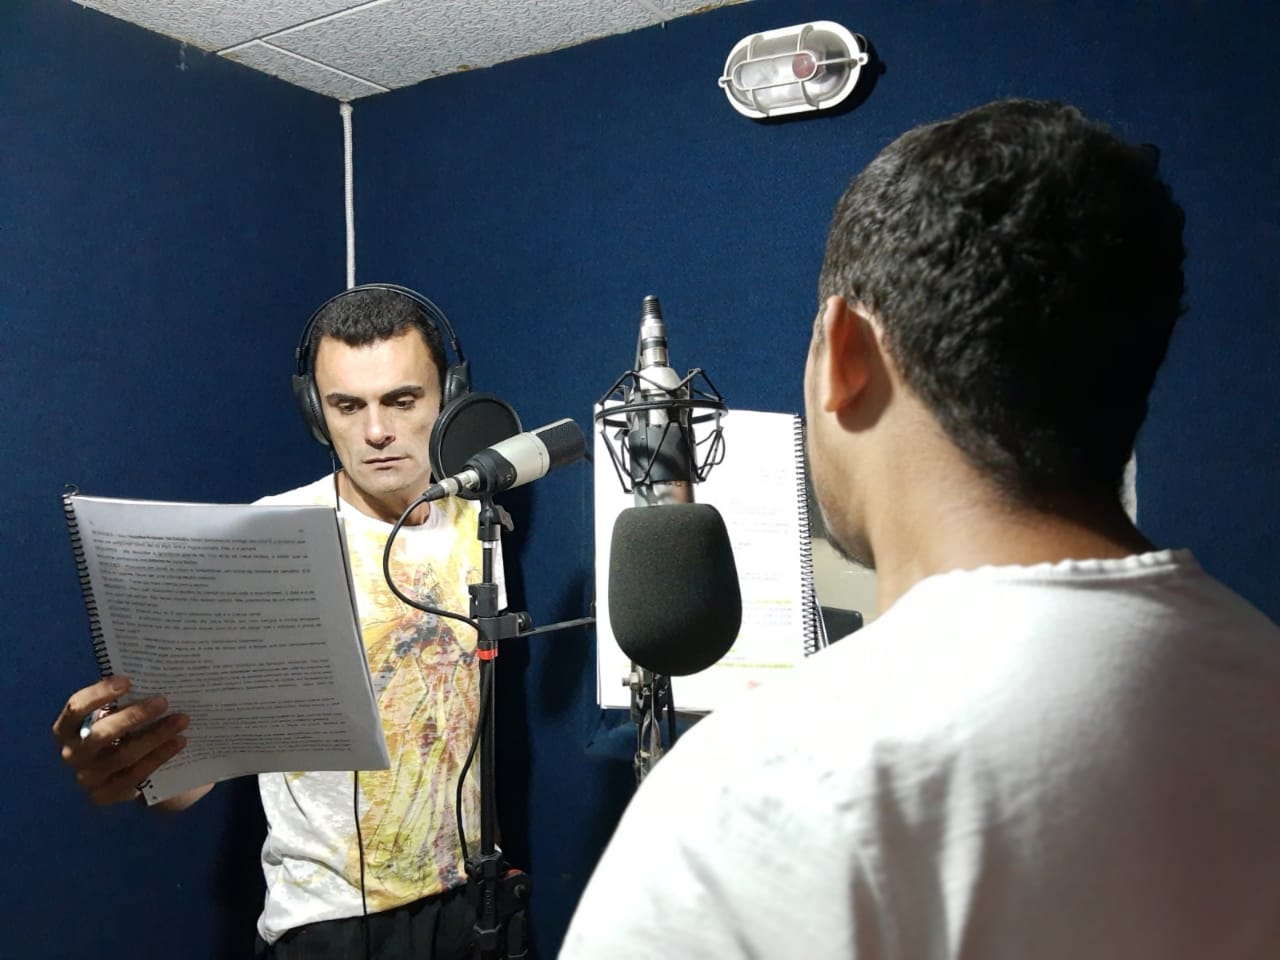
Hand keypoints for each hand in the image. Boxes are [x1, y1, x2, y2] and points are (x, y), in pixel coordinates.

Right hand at [52, 676, 188, 805]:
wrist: (130, 769)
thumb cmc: (122, 729)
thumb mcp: (117, 713)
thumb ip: (124, 700)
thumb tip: (152, 675)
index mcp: (66, 728)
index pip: (76, 708)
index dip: (99, 693)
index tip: (128, 681)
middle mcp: (72, 754)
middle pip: (100, 734)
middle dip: (134, 716)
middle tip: (164, 701)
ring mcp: (87, 777)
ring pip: (121, 756)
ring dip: (155, 736)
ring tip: (182, 720)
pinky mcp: (105, 795)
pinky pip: (134, 776)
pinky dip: (159, 757)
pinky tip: (179, 742)